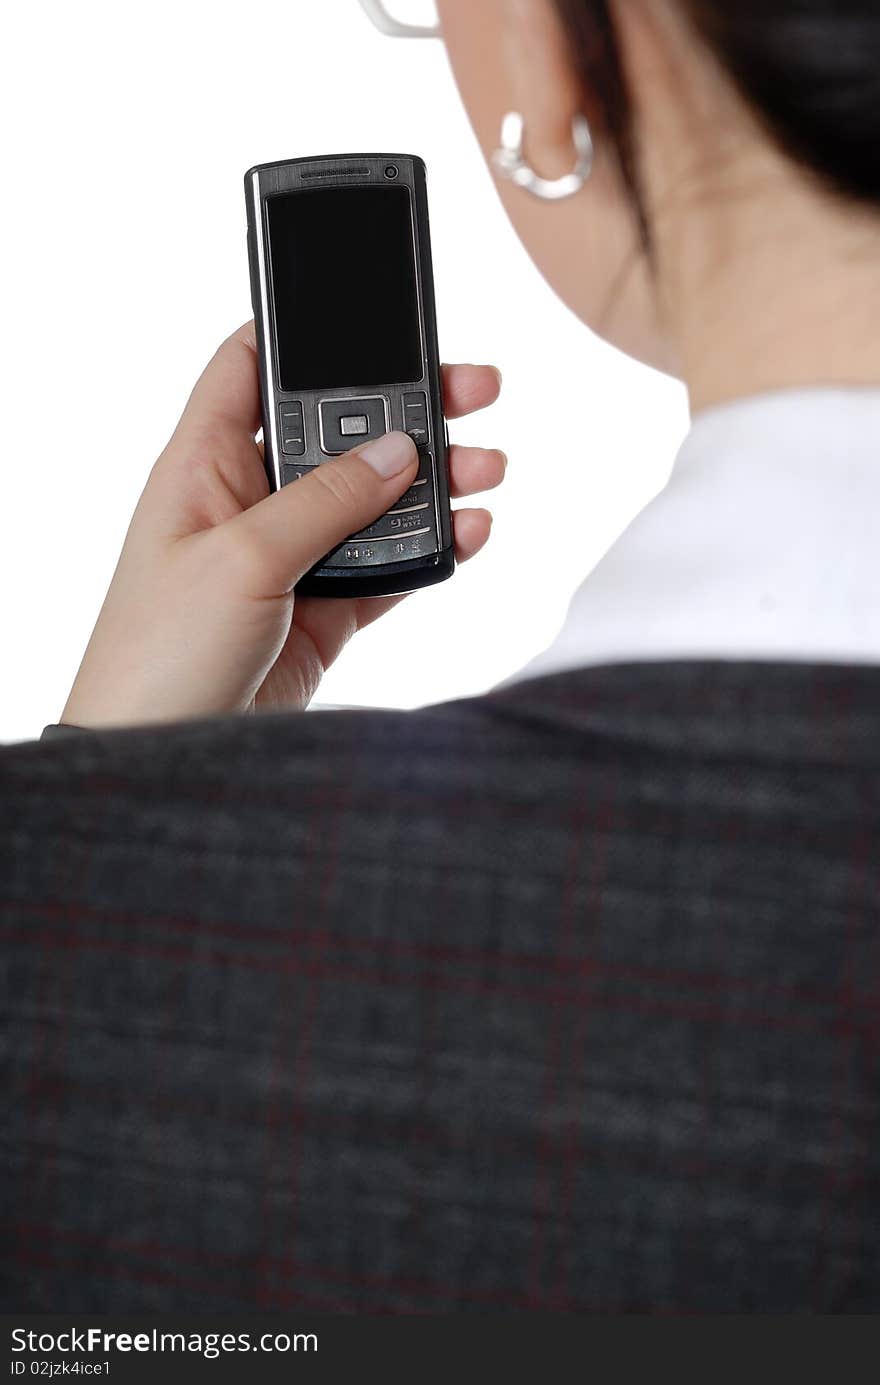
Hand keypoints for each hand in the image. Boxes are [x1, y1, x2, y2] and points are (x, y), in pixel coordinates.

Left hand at [61, 322, 504, 728]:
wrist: (159, 757)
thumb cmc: (161, 653)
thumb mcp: (241, 558)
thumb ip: (323, 502)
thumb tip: (394, 452)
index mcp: (204, 466)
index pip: (247, 370)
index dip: (300, 335)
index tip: (367, 317)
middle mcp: (250, 503)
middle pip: (335, 435)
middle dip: (404, 412)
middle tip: (472, 392)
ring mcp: (290, 558)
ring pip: (374, 502)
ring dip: (433, 485)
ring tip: (488, 469)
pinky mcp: (323, 611)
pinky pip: (387, 566)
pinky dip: (429, 550)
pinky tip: (468, 533)